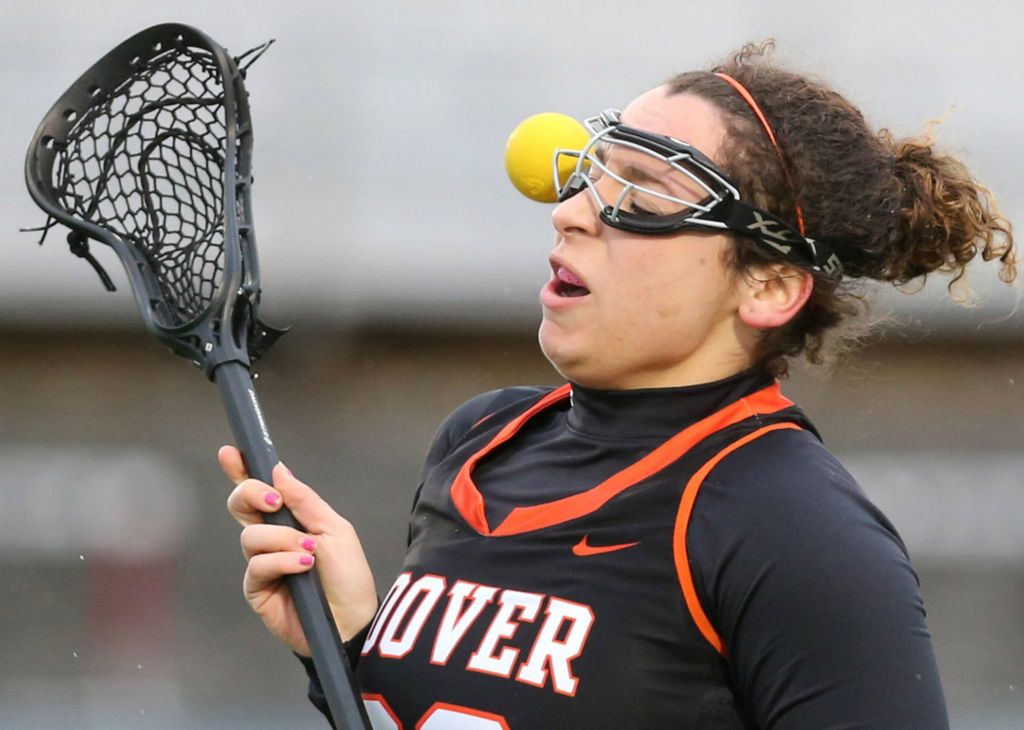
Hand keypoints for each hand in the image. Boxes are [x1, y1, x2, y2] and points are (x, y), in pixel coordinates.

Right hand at [222, 446, 377, 655]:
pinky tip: (303, 567)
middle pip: (239, 505)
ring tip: (310, 553)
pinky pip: (257, 565)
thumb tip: (278, 470)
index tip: (230, 452)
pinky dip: (281, 561)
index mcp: (290, 520)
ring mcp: (261, 564)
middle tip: (273, 500)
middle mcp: (270, 538)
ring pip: (250, 536)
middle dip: (250, 494)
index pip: (259, 491)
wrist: (354, 621)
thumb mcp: (335, 529)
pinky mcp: (257, 590)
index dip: (241, 470)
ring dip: (282, 539)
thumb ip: (305, 501)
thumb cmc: (348, 576)